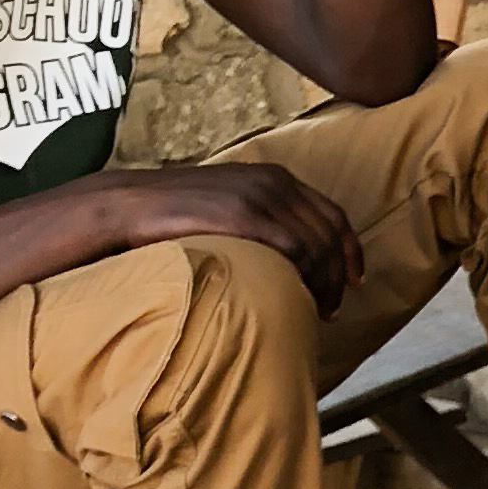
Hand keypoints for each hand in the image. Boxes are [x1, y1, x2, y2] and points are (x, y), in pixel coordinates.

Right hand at [108, 160, 364, 313]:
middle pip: (330, 234)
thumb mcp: (230, 203)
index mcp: (276, 177)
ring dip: (325, 283)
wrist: (131, 203)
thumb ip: (262, 218)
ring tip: (319, 312)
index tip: (356, 280)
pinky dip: (305, 278)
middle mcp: (274, 182)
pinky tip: (299, 299)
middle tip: (335, 308)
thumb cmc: (177, 214)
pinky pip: (294, 250)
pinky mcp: (243, 215)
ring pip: (316, 245)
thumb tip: (289, 255)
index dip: (351, 250)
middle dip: (339, 276)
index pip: (333, 214)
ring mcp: (259, 197)